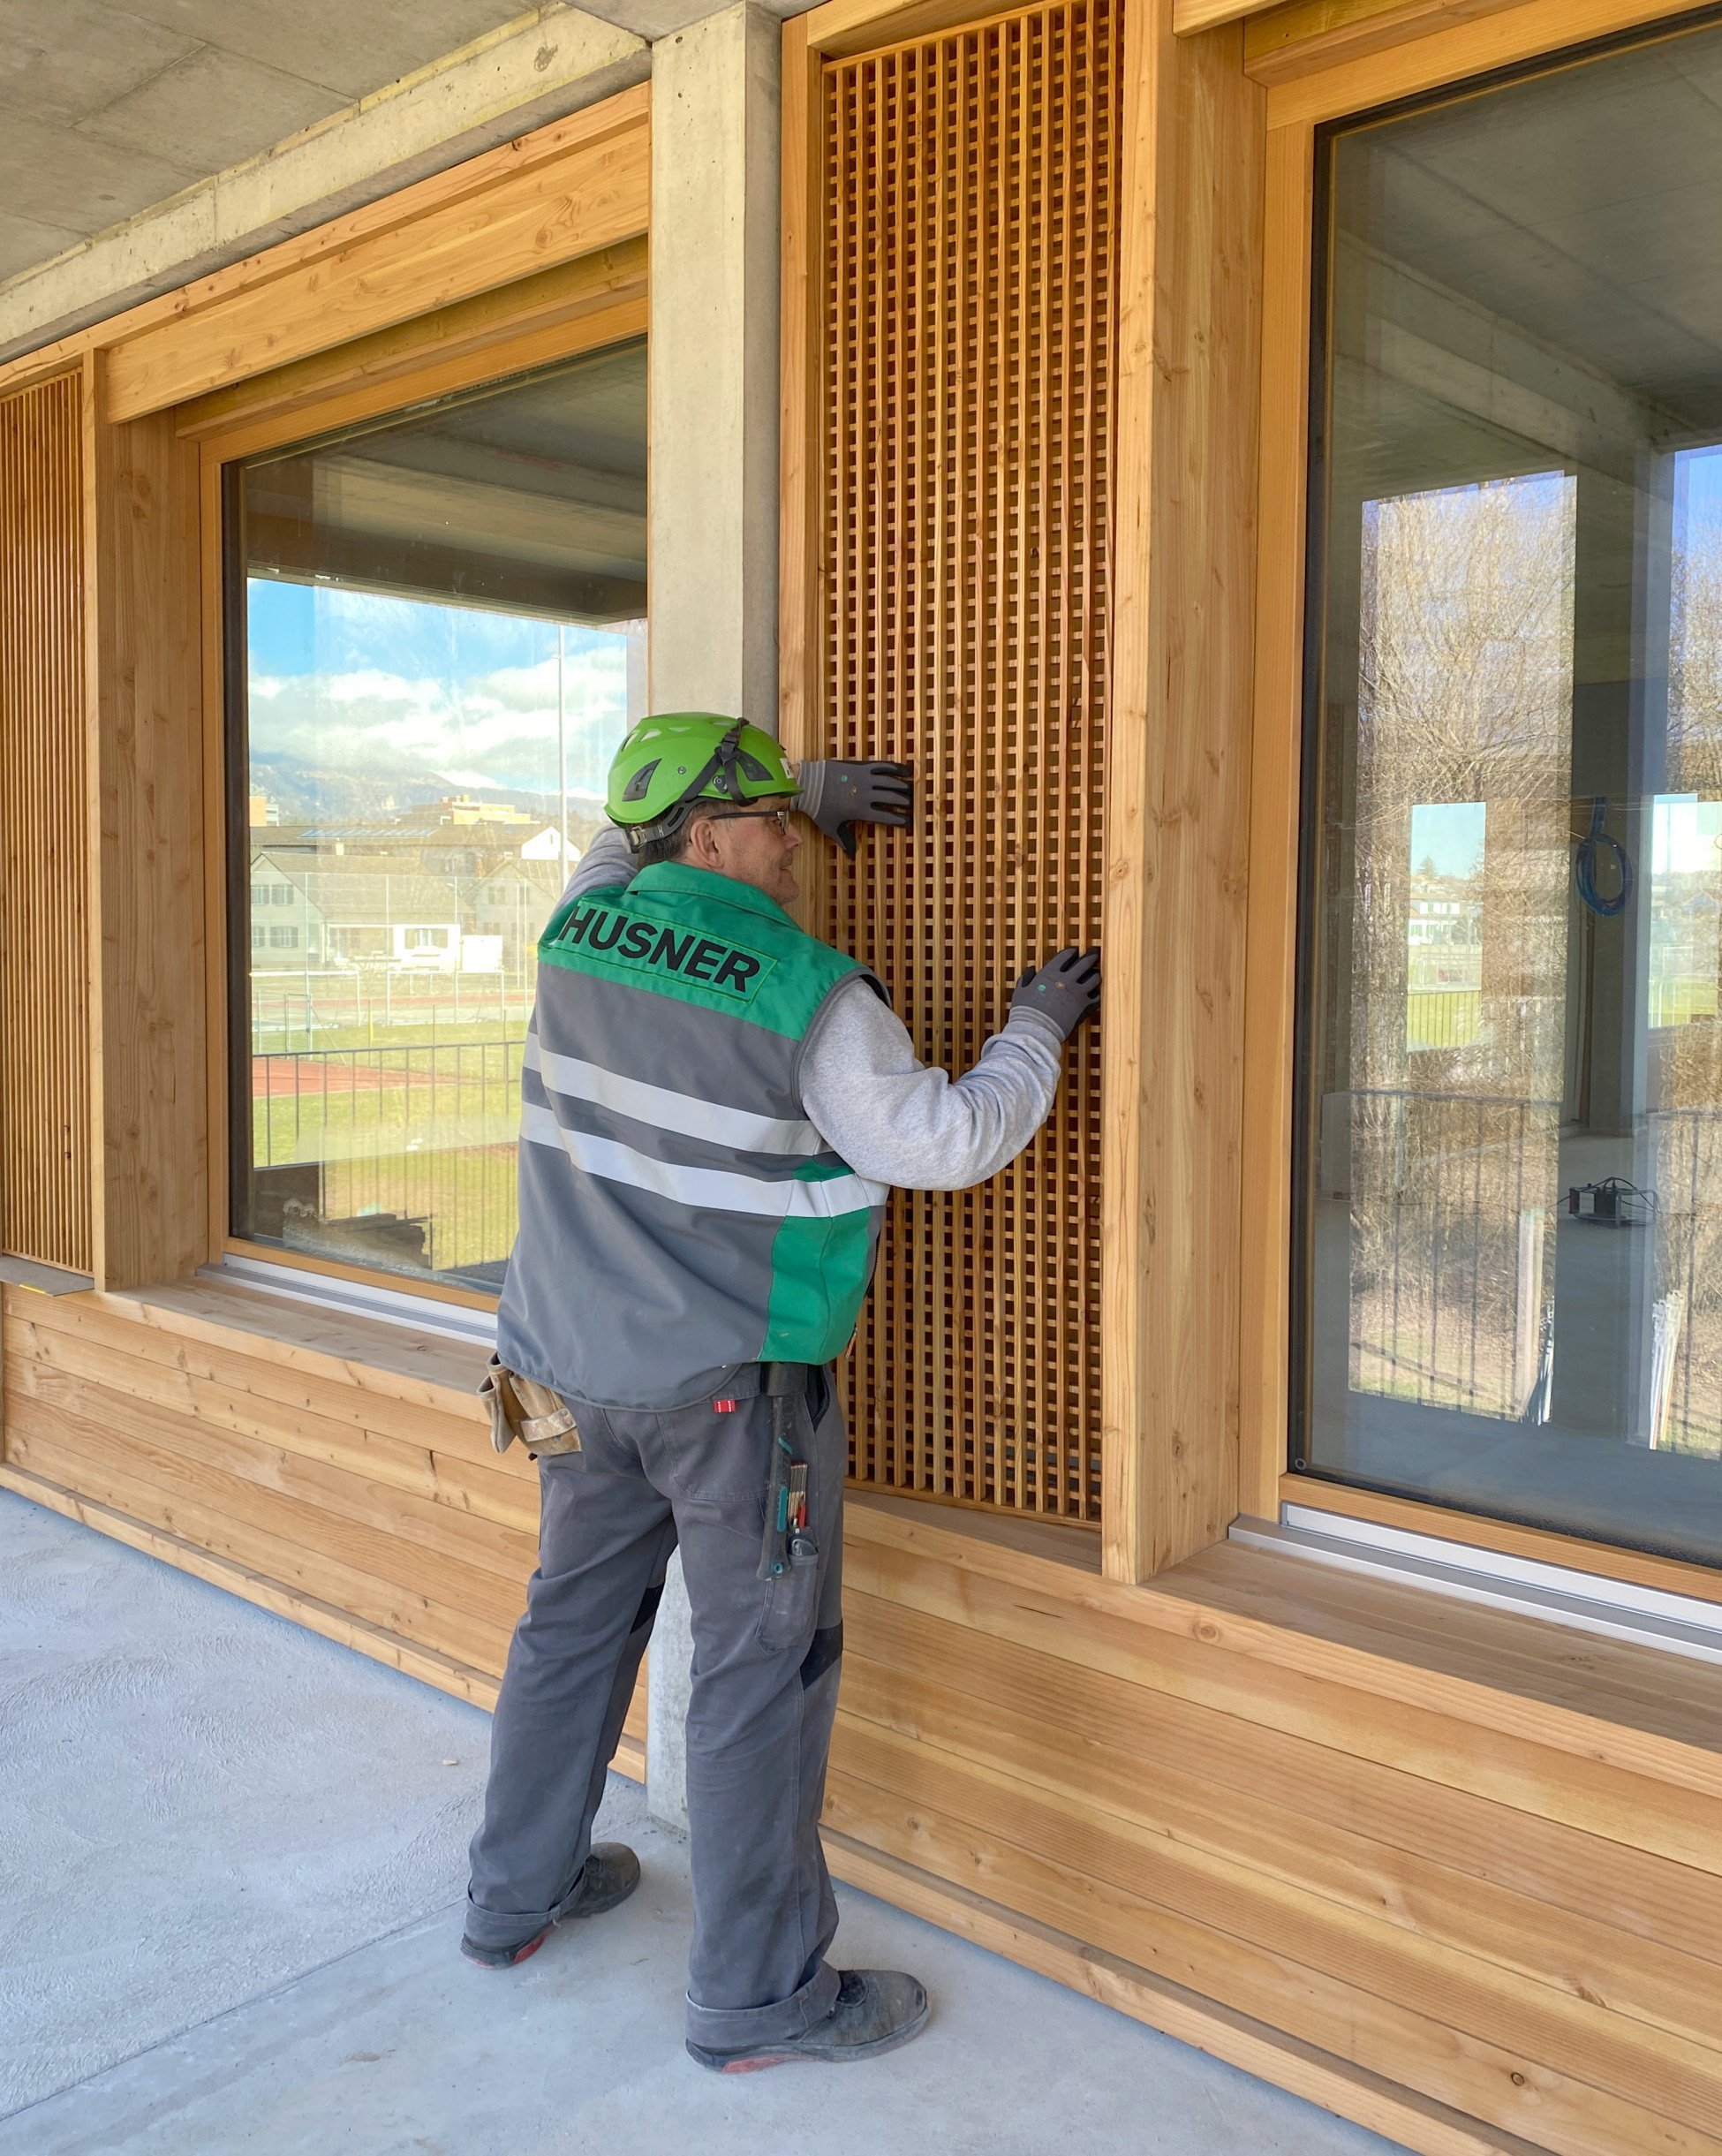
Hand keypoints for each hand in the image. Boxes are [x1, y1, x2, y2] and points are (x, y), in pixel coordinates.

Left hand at [795, 759, 913, 857]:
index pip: (886, 816)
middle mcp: (866, 794)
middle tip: (910, 805)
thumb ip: (844, 840)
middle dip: (904, 802)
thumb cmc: (818, 808)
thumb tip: (852, 856)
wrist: (808, 784)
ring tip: (910, 789)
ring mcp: (864, 778)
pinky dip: (895, 768)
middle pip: (892, 798)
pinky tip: (905, 770)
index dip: (899, 820)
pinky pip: (882, 766)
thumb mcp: (831, 828)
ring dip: (902, 786)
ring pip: (890, 782)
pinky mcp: (861, 766)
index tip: (908, 822)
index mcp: (861, 811)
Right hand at [1010, 946, 1100, 1041]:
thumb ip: (1027, 978)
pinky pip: (1096, 996)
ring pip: (1094, 978)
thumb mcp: (1021, 991)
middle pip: (1085, 962)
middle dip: (1091, 956)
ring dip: (1095, 975)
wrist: (1035, 1030)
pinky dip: (1096, 994)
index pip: (1066, 955)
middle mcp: (1066, 980)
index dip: (1072, 952)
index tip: (1074, 951)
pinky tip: (1094, 994)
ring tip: (1096, 974)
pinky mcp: (1084, 1007)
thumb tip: (1031, 970)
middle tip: (1095, 953)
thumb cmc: (1026, 1011)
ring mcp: (1077, 993)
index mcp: (1050, 973)